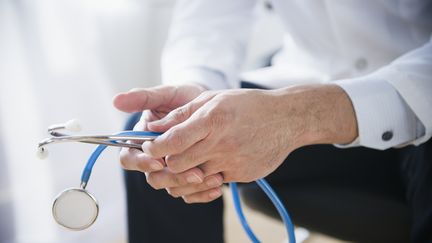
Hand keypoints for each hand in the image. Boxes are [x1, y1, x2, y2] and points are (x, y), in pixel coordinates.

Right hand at [113, 85, 224, 196]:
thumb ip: (144, 98)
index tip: (159, 160)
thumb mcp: (167, 94)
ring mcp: (171, 169)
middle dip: (171, 177)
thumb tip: (116, 100)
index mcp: (142, 140)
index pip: (129, 158)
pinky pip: (190, 193)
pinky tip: (217, 185)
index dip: (140, 162)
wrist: (211, 107)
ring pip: (171, 187)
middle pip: (152, 177)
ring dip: (189, 186)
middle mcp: (155, 157)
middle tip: (194, 173)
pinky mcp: (187, 177)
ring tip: (211, 178)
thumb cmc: (185, 98)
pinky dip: (203, 192)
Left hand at [140, 84, 356, 200]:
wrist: (286, 119)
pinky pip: (213, 182)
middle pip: (177, 165)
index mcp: (212, 119)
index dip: (154, 147)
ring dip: (183, 173)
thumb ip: (182, 114)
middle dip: (164, 163)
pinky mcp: (241, 175)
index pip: (172, 141)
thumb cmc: (248, 105)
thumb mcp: (213, 98)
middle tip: (163, 156)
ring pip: (193, 178)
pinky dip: (205, 176)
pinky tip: (209, 163)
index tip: (149, 146)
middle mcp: (221, 143)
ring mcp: (233, 162)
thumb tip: (154, 126)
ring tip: (184, 161)